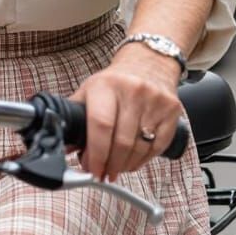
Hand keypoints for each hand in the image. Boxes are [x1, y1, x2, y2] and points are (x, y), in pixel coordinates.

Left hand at [71, 45, 182, 179]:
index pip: (101, 125)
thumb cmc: (115, 82)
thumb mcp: (89, 91)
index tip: (92, 169)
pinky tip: (133, 160)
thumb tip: (64, 147)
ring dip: (125, 166)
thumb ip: (75, 118)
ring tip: (116, 168)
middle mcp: (132, 90)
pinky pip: (157, 147)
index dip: (96, 154)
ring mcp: (155, 100)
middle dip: (110, 165)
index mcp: (106, 85)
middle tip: (103, 173)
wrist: (149, 61)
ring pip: (140, 148)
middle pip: (121, 142)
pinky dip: (142, 161)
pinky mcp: (172, 111)